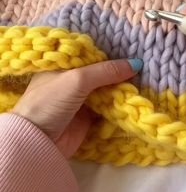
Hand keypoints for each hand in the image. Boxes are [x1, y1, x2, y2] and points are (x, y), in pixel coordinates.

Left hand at [13, 58, 142, 157]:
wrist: (36, 142)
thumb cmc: (50, 101)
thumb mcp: (78, 79)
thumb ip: (106, 71)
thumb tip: (136, 63)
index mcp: (62, 65)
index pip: (90, 55)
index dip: (108, 53)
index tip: (131, 49)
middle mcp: (71, 80)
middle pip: (100, 73)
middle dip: (118, 73)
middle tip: (143, 67)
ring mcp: (79, 99)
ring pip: (105, 90)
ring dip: (121, 89)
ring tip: (144, 82)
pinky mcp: (87, 118)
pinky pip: (107, 108)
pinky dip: (119, 106)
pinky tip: (135, 99)